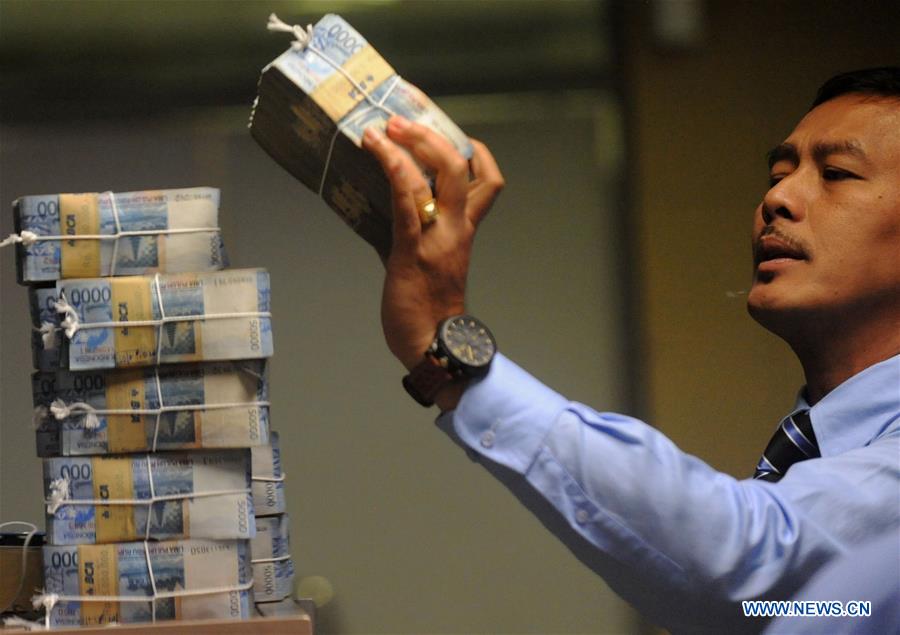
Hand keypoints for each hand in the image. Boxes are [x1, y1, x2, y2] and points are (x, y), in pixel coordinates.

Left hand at [362, 116, 503, 375]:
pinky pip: (407, 206)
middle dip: (432, 135)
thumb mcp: (431, 261)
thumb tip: (385, 208)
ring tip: (382, 129)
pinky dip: (394, 175)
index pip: (489, 180)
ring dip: (410, 146)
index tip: (450, 129)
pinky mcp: (411, 252)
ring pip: (440, 179)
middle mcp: (457, 229)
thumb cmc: (427, 309)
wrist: (432, 347)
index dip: (477, 150)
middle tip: (402, 118)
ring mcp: (438, 239)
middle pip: (463, 168)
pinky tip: (376, 154)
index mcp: (465, 231)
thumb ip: (416, 232)